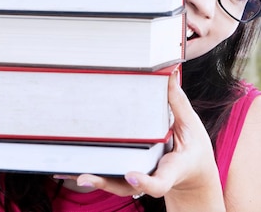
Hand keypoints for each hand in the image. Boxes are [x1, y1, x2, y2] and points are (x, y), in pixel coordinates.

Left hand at [62, 70, 224, 209]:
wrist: (191, 173)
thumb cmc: (190, 149)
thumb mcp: (191, 126)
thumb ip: (177, 102)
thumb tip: (168, 74)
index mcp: (170, 169)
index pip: (159, 182)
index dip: (145, 182)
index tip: (132, 177)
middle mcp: (151, 178)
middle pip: (127, 186)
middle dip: (106, 181)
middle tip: (85, 176)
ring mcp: (138, 179)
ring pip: (113, 184)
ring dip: (93, 178)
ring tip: (72, 173)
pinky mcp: (128, 176)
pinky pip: (109, 175)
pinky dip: (91, 173)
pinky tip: (69, 168)